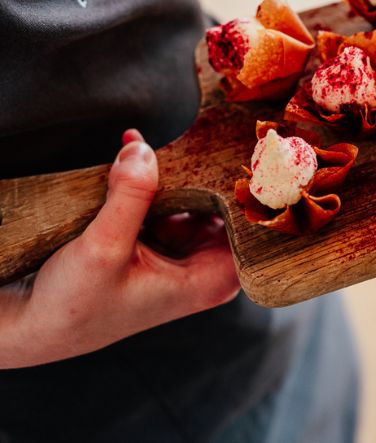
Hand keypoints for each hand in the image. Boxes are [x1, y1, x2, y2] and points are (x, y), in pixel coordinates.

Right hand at [0, 130, 239, 368]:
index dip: (251, 189)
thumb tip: (144, 150)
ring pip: (195, 196)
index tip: (243, 152)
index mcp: (212, 279)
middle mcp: (205, 267)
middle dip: (206, 170)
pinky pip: (167, 198)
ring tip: (149, 147)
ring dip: (173, 170)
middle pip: (225, 205)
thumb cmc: (73, 307)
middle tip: (194, 135)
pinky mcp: (160, 240)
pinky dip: (150, 178)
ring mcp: (183, 252)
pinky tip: (131, 151)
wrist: (35, 326)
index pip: (253, 225)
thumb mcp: (103, 248)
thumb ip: (129, 197)